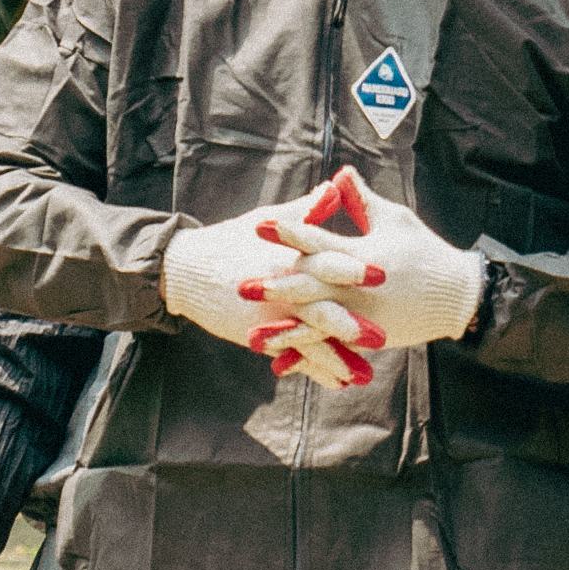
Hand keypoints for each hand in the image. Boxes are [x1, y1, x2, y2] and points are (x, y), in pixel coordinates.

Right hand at [161, 213, 369, 385]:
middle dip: (349, 323)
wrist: (186, 270)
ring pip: (307, 339)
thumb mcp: (269, 219)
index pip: (323, 261)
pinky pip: (292, 355)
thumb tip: (336, 187)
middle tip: (379, 336)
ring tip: (364, 374)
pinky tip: (339, 383)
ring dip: (337, 358)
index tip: (382, 275)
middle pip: (317, 307)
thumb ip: (306, 210)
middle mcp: (278, 287)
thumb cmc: (232, 239)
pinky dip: (314, 369)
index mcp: (285, 255)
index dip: (352, 268)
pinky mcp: (259, 335)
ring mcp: (267, 315)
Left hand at [250, 168, 485, 357]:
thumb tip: (339, 173)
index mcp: (363, 255)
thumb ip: (362, 200)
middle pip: (312, 286)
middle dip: (276, 286)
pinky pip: (332, 348)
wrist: (456, 296)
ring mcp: (364, 316)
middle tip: (243, 287)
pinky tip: (281, 363)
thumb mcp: (395, 220)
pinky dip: (307, 355)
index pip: (320, 241)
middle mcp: (360, 288)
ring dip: (284, 330)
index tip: (260, 226)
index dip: (289, 232)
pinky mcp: (367, 338)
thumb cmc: (424, 251)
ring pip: (318, 324)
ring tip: (253, 336)